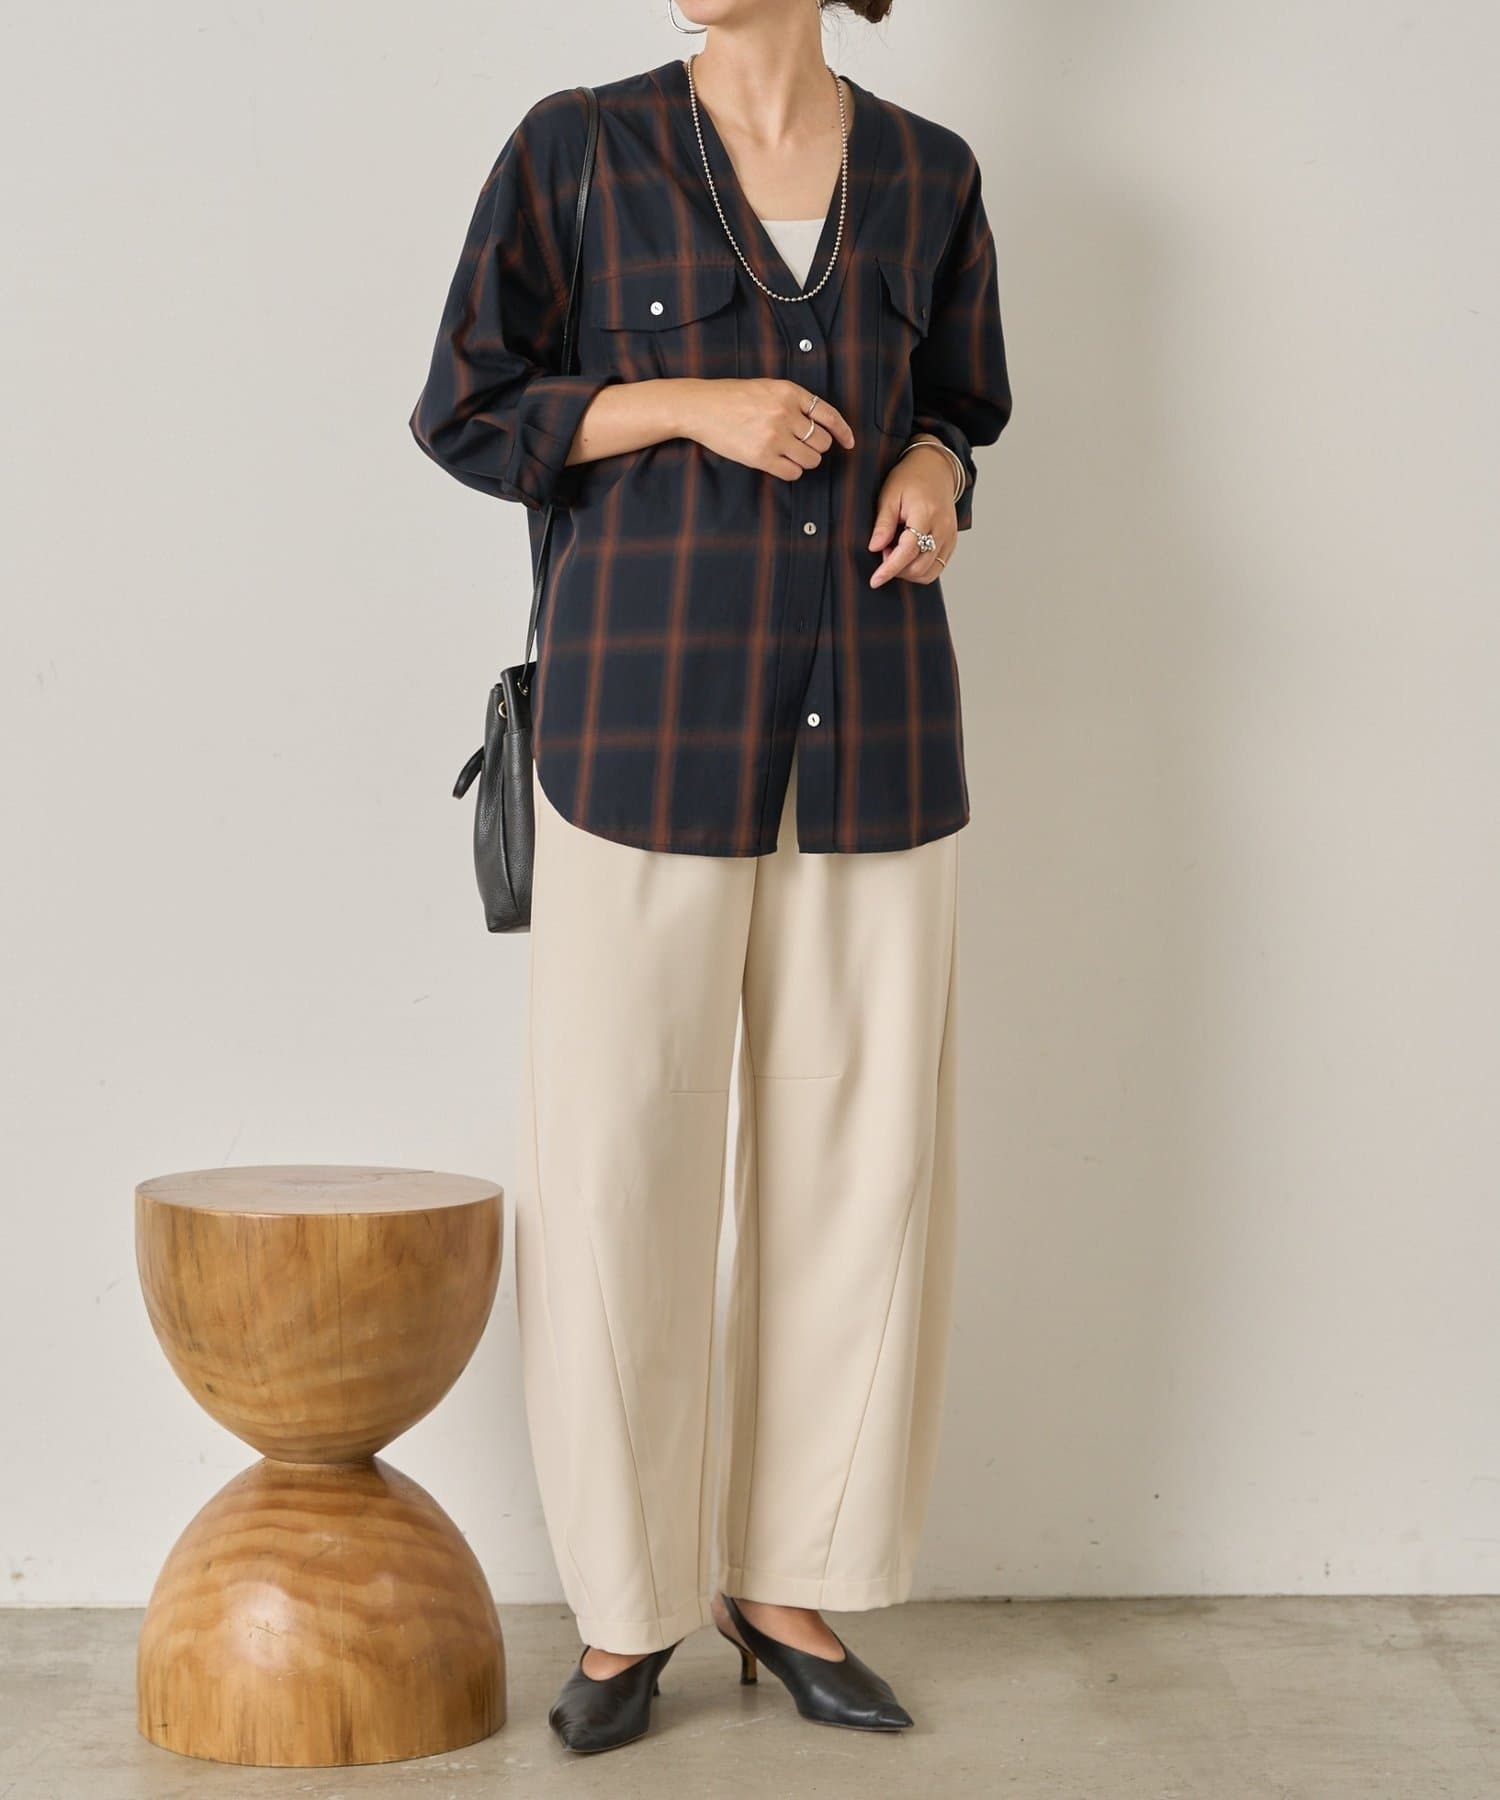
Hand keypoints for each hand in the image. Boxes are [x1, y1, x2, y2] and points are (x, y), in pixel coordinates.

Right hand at [675, 378, 855, 480]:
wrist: (701, 407)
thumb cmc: (732, 398)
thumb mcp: (767, 388)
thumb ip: (793, 401)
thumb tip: (820, 425)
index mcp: (789, 392)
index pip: (829, 414)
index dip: (843, 432)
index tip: (849, 443)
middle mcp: (785, 413)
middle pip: (822, 442)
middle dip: (816, 447)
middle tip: (801, 446)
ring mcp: (774, 436)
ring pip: (811, 460)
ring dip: (805, 461)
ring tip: (789, 454)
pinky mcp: (762, 456)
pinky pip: (793, 472)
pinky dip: (791, 471)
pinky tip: (780, 463)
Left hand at [867, 444, 957, 587]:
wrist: (935, 469)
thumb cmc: (910, 479)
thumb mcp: (889, 495)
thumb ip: (883, 523)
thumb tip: (874, 548)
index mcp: (926, 514)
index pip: (907, 551)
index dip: (890, 569)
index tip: (875, 580)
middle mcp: (943, 528)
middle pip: (919, 567)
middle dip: (897, 568)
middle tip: (885, 549)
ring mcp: (950, 537)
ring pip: (928, 572)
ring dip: (908, 571)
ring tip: (896, 550)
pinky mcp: (952, 543)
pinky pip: (936, 568)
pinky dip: (919, 568)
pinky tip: (909, 553)